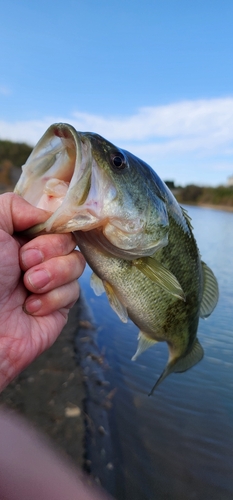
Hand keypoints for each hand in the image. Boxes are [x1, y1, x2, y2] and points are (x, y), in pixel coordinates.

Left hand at [0, 193, 84, 390]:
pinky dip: (51, 299)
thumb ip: (14, 206)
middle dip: (48, 250)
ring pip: (77, 264)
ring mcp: (49, 282)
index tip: (34, 235)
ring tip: (28, 287)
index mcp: (19, 237)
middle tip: (23, 264)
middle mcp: (36, 257)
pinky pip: (74, 292)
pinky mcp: (59, 307)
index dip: (52, 226)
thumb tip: (46, 215)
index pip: (54, 221)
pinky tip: (29, 308)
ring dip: (52, 274)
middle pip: (69, 239)